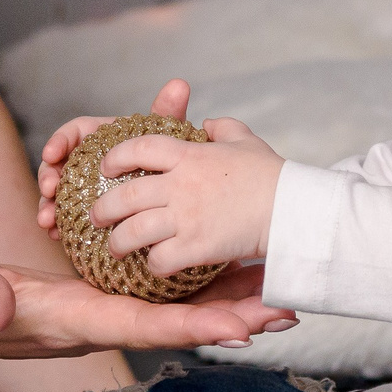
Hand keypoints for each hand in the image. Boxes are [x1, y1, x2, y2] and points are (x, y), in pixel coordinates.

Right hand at [0, 236, 291, 360]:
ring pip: (170, 301)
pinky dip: (187, 267)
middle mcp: (93, 319)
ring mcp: (95, 305)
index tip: (248, 325)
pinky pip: (149, 280)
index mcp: (68, 320)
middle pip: (174, 321)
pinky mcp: (91, 289)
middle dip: (230, 315)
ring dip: (220, 295)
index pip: (143, 327)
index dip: (197, 327)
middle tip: (289, 305)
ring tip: (276, 285)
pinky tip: (219, 255)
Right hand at [34, 77, 194, 229]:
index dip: (59, 140)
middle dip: (46, 175)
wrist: (170, 192)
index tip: (52, 153)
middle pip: (57, 164)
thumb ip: (168, 112)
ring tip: (47, 219)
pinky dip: (56, 224)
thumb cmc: (165, 158)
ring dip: (46, 205)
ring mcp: (82, 188)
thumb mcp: (166, 136)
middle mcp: (86, 162)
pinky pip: (65, 217)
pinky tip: (55, 233)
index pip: (74, 133)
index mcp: (100, 138)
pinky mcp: (84, 211)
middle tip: (49, 188)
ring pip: (56, 194)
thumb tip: (180, 85)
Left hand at [93, 115, 284, 276]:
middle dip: (103, 208)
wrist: (294, 209)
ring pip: (133, 231)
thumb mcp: (246, 141)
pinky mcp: (197, 247)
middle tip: (96, 217)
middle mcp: (181, 185)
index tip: (106, 167)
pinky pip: (159, 259)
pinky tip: (155, 266)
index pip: (139, 148)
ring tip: (115, 248)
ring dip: (119, 242)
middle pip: (125, 195)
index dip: (115, 156)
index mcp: (190, 156)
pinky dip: (153, 265)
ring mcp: (187, 217)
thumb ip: (223, 129)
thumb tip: (207, 124)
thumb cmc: (273, 176)